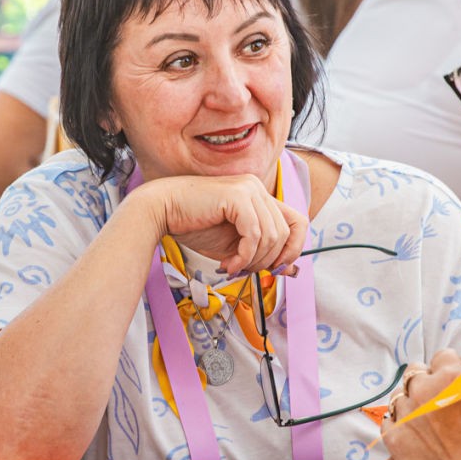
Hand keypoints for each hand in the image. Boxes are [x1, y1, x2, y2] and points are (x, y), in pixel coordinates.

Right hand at [138, 175, 307, 276]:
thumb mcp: (235, 245)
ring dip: (253, 261)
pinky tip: (228, 264)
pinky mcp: (237, 197)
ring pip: (272, 237)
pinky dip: (244, 256)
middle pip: (286, 234)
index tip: (276, 269)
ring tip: (232, 267)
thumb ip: (262, 252)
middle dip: (268, 261)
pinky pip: (255, 235)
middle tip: (244, 271)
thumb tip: (291, 271)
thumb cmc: (194, 226)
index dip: (294, 249)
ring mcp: (249, 189)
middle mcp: (258, 188)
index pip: (298, 222)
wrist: (162, 210)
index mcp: (260, 196)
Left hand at [382, 334, 460, 459]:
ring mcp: (406, 414)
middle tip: (445, 403)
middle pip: (417, 371)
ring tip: (430, 420)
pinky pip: (389, 419)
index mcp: (450, 376)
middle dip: (428, 380)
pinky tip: (416, 433)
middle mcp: (423, 390)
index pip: (444, 356)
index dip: (455, 370)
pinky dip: (400, 422)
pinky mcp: (394, 438)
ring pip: (400, 394)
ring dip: (412, 401)